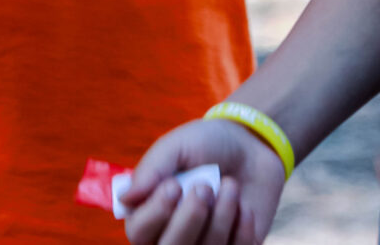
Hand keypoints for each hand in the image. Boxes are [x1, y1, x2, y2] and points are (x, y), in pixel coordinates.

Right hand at [121, 117, 285, 244]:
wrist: (252, 147)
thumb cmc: (207, 145)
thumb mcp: (178, 144)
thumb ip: (152, 168)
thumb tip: (126, 197)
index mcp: (149, 212)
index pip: (138, 231)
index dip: (155, 212)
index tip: (174, 186)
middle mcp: (171, 235)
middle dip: (188, 219)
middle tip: (205, 188)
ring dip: (220, 216)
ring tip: (230, 186)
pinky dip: (242, 228)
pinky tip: (244, 207)